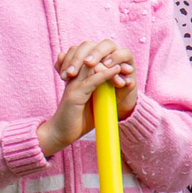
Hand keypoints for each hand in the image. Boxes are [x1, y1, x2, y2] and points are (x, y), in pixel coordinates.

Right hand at [37, 40, 136, 156]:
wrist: (61, 133)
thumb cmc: (80, 120)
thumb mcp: (99, 104)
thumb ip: (111, 92)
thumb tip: (130, 83)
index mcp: (79, 78)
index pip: (94, 61)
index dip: (110, 61)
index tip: (128, 68)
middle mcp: (74, 77)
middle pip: (91, 58)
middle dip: (111, 60)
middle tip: (129, 68)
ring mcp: (73, 84)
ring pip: (91, 66)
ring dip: (110, 66)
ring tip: (126, 70)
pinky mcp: (74, 94)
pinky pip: (90, 79)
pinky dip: (105, 74)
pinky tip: (115, 70)